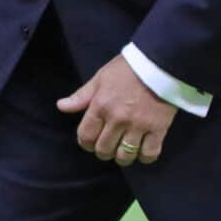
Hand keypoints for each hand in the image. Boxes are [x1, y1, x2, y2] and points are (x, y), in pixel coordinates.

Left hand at [56, 55, 176, 165]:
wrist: (159, 62)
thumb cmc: (127, 69)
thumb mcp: (100, 78)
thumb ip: (81, 96)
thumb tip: (61, 106)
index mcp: (100, 106)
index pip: (85, 136)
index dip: (86, 143)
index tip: (91, 142)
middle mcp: (117, 119)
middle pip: (104, 150)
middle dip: (103, 151)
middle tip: (108, 145)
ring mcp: (138, 125)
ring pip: (125, 156)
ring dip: (122, 157)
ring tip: (124, 150)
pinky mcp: (158, 129)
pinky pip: (149, 154)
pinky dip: (145, 157)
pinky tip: (143, 150)